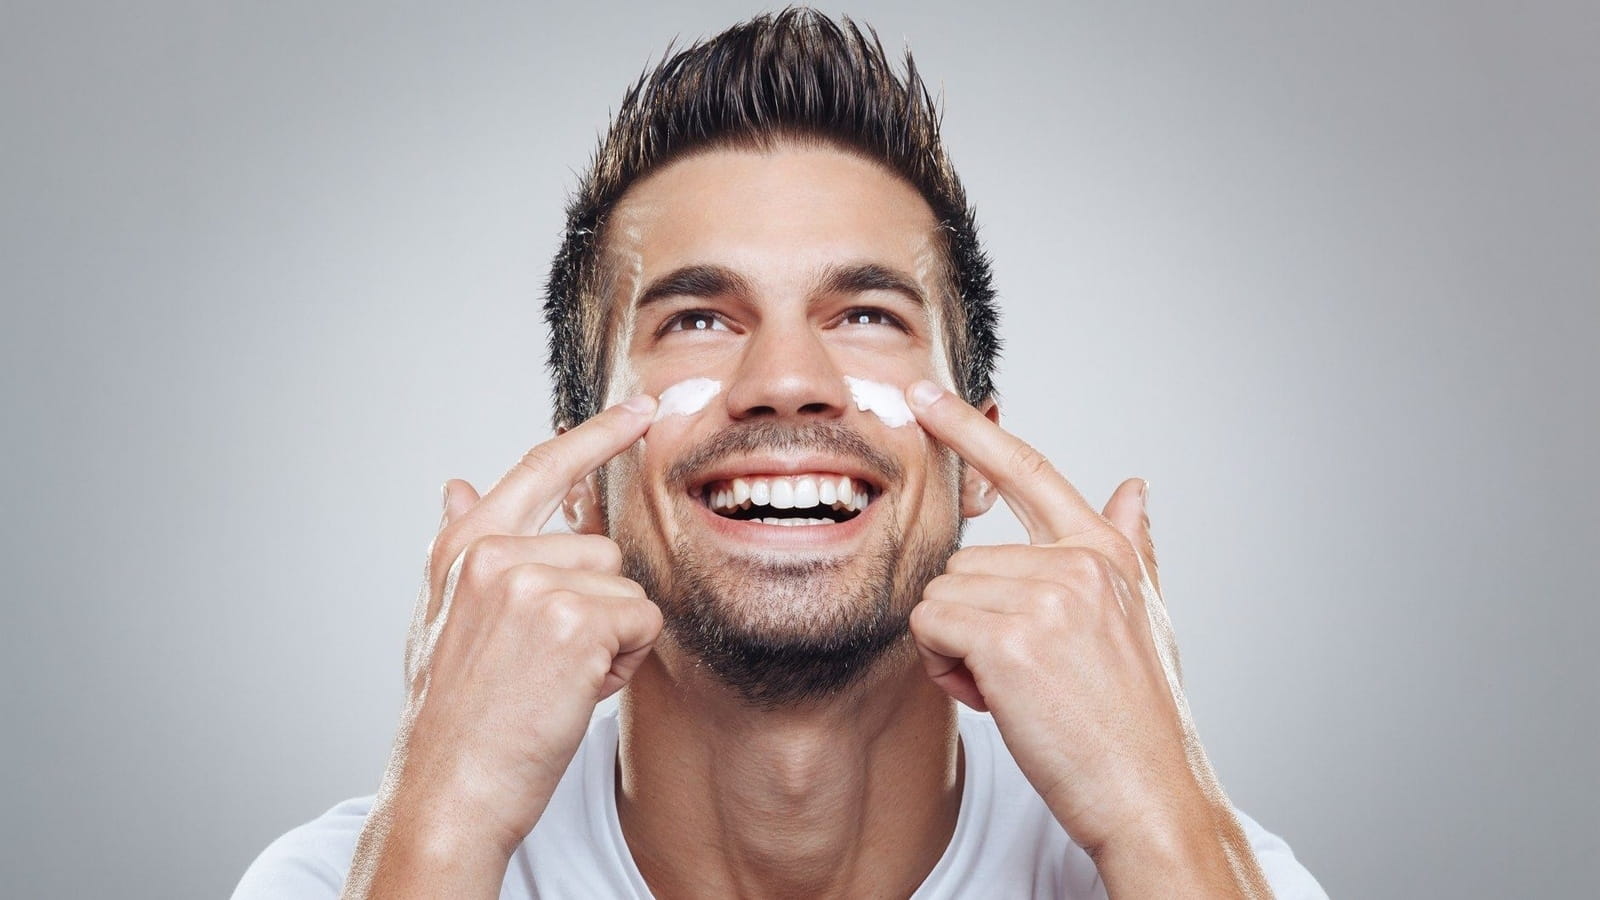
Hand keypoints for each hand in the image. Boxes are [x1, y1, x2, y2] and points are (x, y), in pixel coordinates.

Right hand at [345, 395, 661, 897]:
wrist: (446, 790)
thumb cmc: (452, 717)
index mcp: (462, 549)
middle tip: (547, 665)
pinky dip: (623, 663)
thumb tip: (456, 482)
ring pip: (625, 589)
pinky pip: (641, 622)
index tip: (639, 408)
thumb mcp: (439, 620)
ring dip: (609, 639)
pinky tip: (575, 692)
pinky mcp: (572, 621)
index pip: (536, 470)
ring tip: (554, 682)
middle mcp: (492, 554)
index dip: (594, 436)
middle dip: (595, 608)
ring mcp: (531, 583)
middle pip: (601, 551)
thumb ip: (459, 549)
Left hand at [904, 382, 1263, 890]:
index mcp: (1106, 549)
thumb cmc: (1140, 716)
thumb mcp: (1147, 618)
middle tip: (1020, 674)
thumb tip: (1134, 486)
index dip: (969, 429)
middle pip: (962, 563)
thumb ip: (1132, 548)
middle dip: (970, 623)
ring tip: (1016, 689)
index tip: (922, 392)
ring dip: (955, 650)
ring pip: (940, 598)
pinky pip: (930, 628)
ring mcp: (1047, 595)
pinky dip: (944, 669)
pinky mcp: (1012, 638)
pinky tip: (995, 699)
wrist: (1151, 793)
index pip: (1028, 470)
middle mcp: (1079, 559)